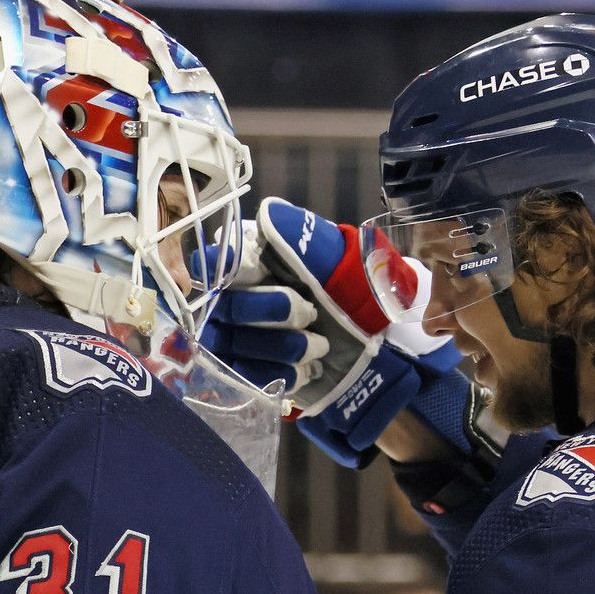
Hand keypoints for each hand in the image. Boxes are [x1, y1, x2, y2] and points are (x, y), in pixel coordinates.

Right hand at [200, 198, 458, 466]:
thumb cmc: (357, 291)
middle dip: (275, 311)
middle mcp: (236, 297)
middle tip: (312, 312)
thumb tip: (267, 216)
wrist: (382, 343)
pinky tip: (310, 367)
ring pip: (238, 344)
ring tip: (321, 344)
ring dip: (287, 345)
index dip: (230, 268)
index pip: (213, 261)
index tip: (256, 271)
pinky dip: (285, 372)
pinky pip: (249, 377)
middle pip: (228, 306)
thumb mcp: (337, 254)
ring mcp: (238, 338)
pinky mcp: (250, 375)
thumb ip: (300, 234)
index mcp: (253, 260)